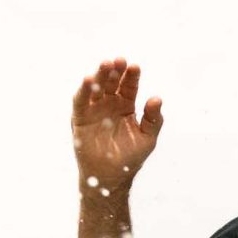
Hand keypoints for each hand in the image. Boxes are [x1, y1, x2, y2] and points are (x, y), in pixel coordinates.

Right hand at [73, 58, 164, 193]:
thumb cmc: (130, 157)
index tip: (135, 67)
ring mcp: (94, 109)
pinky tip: (89, 80)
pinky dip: (84, 90)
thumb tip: (157, 98)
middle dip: (115, 71)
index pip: (129, 85)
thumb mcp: (147, 138)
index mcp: (126, 105)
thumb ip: (153, 119)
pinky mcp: (80, 117)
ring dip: (100, 75)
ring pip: (96, 87)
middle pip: (112, 82)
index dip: (132, 76)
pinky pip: (80, 101)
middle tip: (119, 60)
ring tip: (105, 65)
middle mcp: (109, 103)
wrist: (111, 176)